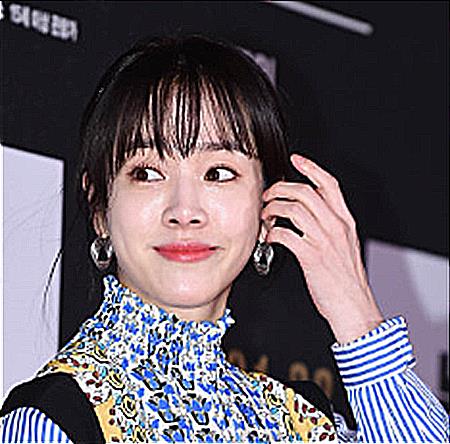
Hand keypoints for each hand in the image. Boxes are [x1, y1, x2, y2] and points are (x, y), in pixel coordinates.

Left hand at [262, 154, 382, 343]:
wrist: (354, 307)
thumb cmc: (346, 281)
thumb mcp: (345, 247)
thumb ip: (330, 228)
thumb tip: (307, 214)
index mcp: (345, 222)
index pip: (329, 185)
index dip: (311, 168)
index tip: (296, 159)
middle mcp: (336, 227)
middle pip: (305, 192)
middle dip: (281, 188)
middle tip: (269, 195)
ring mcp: (324, 240)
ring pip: (293, 208)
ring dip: (273, 209)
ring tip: (266, 216)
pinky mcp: (311, 257)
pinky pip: (285, 234)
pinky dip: (272, 233)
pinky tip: (270, 238)